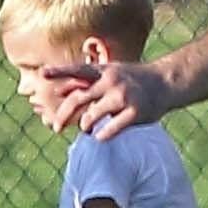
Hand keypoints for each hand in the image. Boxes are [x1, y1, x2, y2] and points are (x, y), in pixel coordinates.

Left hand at [46, 60, 169, 138]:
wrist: (165, 82)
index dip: (59, 72)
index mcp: (103, 71)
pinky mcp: (134, 112)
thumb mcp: (111, 72)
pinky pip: (109, 129)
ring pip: (92, 116)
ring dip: (84, 126)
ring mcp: (122, 97)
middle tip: (55, 128)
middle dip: (63, 115)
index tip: (42, 74)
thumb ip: (88, 82)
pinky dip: (100, 136)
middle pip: (78, 99)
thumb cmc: (133, 79)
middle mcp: (111, 82)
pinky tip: (99, 137)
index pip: (77, 70)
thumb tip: (61, 90)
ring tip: (86, 129)